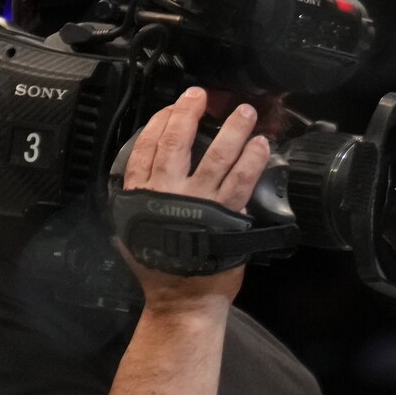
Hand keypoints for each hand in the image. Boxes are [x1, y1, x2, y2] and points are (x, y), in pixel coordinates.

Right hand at [118, 89, 268, 306]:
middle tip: (202, 95)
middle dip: (189, 115)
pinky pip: (242, 180)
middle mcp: (166, 194)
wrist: (182, 298)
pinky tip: (262, 145)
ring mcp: (198, 203)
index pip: (145, 149)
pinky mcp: (226, 215)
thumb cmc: (160, 269)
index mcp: (140, 196)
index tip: (173, 106)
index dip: (159, 123)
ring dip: (232, 131)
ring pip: (215, 157)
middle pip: (176, 144)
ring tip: (244, 113)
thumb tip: (141, 177)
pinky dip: (253, 160)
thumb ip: (136, 203)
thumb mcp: (132, 232)